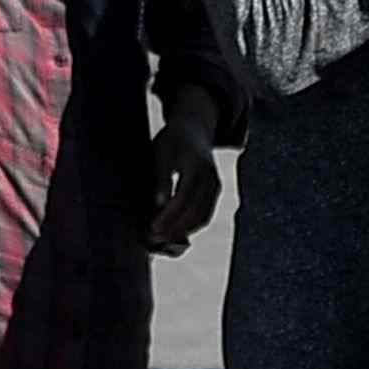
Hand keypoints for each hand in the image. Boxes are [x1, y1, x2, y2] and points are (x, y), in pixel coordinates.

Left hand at [150, 103, 223, 255]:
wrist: (194, 129)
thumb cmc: (172, 140)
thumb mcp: (161, 152)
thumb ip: (161, 177)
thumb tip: (159, 205)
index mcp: (197, 166)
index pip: (183, 198)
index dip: (169, 216)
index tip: (152, 228)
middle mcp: (211, 178)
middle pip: (195, 211)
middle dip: (175, 228)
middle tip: (154, 239)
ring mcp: (216, 186)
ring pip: (203, 217)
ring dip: (183, 232)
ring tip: (163, 239)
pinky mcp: (215, 192)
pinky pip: (206, 214)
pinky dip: (191, 226)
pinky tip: (175, 232)